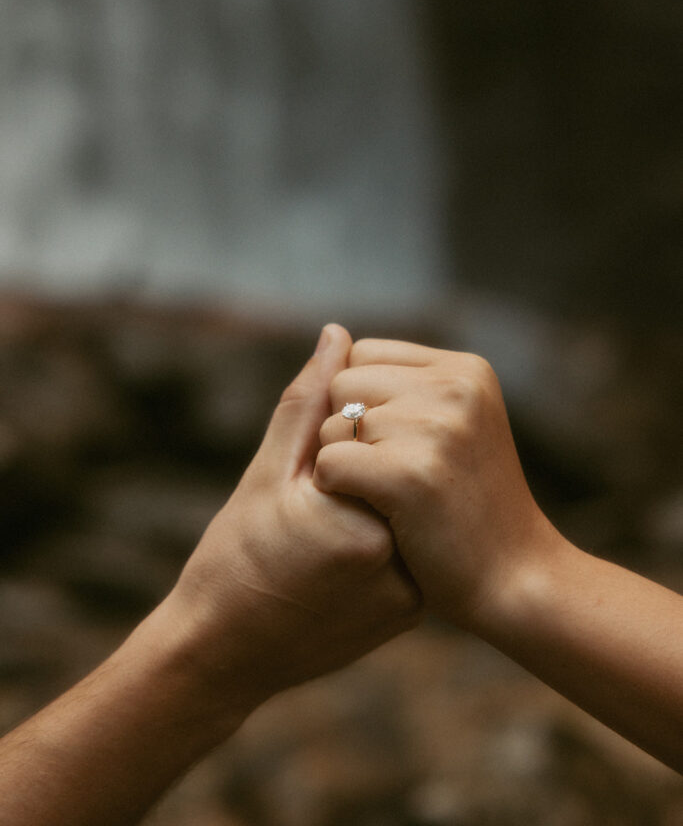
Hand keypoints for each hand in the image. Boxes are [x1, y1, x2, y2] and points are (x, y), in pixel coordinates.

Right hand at [168, 326, 420, 714]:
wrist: (220, 655)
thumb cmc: (232, 560)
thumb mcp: (265, 474)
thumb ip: (306, 402)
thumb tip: (337, 333)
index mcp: (365, 526)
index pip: (377, 438)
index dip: (333, 443)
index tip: (301, 483)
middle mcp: (401, 566)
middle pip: (396, 473)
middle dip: (358, 469)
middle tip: (309, 508)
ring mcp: (412, 598)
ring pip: (405, 507)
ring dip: (371, 499)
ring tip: (319, 535)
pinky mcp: (411, 613)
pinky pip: (408, 546)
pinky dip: (380, 533)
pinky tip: (335, 555)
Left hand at [313, 338, 559, 629]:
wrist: (517, 577)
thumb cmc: (471, 504)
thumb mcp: (452, 424)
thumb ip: (401, 382)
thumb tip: (331, 333)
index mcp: (465, 369)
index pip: (364, 353)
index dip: (362, 402)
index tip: (395, 444)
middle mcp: (454, 387)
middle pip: (343, 383)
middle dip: (348, 429)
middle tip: (390, 472)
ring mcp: (436, 429)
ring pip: (331, 425)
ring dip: (344, 464)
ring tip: (391, 495)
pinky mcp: (412, 474)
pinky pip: (328, 462)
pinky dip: (337, 492)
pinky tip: (375, 511)